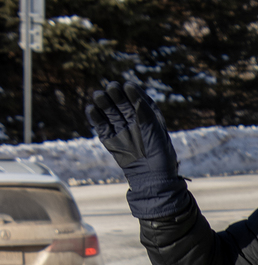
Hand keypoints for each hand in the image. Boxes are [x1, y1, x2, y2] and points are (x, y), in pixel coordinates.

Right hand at [86, 82, 188, 218]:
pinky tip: (91, 109)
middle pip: (122, 104)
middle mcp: (134, 123)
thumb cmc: (159, 155)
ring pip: (110, 113)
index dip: (133, 92)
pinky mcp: (111, 141)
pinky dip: (95, 118)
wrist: (152, 178)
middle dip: (116, 94)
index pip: (138, 100)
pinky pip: (101, 127)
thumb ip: (145, 113)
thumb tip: (133, 94)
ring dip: (104, 103)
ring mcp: (122, 132)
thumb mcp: (156, 132)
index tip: (128, 86)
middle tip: (111, 87)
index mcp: (148, 119)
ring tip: (99, 95)